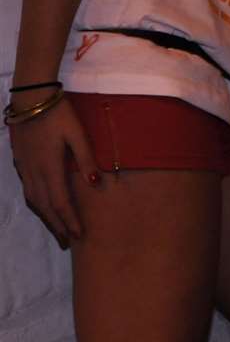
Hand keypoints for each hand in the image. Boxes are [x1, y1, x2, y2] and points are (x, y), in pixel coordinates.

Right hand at [9, 94, 100, 247]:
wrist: (31, 99)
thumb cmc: (59, 114)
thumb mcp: (78, 134)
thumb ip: (86, 158)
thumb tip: (95, 182)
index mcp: (50, 168)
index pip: (60, 203)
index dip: (69, 221)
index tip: (79, 236)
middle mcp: (34, 172)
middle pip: (44, 207)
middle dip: (57, 226)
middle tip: (68, 242)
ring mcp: (25, 168)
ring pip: (33, 201)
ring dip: (46, 217)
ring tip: (57, 229)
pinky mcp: (21, 162)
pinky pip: (28, 190)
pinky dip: (37, 204)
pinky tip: (43, 206)